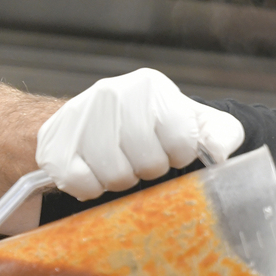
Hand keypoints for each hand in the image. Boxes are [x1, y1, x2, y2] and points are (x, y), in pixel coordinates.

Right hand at [36, 68, 243, 198]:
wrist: (94, 123)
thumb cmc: (153, 126)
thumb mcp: (196, 122)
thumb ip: (221, 133)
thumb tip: (218, 152)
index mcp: (151, 87)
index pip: (181, 139)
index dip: (179, 155)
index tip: (171, 150)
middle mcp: (111, 93)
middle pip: (148, 162)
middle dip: (151, 169)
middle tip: (143, 161)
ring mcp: (78, 116)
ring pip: (116, 176)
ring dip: (123, 180)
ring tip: (122, 165)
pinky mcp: (53, 143)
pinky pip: (81, 184)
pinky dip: (92, 188)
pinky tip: (96, 172)